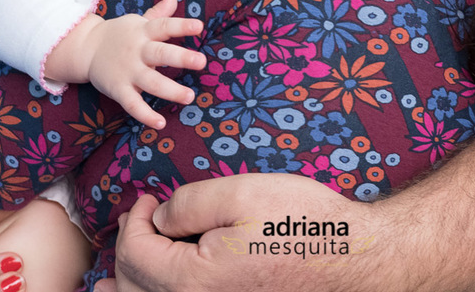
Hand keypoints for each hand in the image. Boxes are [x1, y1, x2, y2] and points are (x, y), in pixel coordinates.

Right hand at [86, 0, 206, 128]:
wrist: (86, 48)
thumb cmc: (121, 35)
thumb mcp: (138, 21)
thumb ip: (159, 13)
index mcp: (144, 31)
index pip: (164, 26)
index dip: (181, 26)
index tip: (200, 27)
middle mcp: (137, 50)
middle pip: (161, 53)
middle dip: (181, 58)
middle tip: (201, 62)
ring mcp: (127, 71)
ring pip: (151, 82)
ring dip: (170, 91)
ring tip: (189, 97)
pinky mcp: (118, 89)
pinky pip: (132, 104)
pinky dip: (145, 115)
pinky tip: (160, 123)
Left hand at [101, 174, 390, 291]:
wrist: (356, 261)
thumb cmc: (304, 223)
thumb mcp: (244, 192)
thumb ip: (189, 203)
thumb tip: (159, 218)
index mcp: (194, 281)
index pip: (134, 253)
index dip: (132, 219)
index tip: (146, 197)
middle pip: (133, 289)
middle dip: (126, 252)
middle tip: (137, 223)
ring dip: (131, 287)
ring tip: (118, 276)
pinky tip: (157, 288)